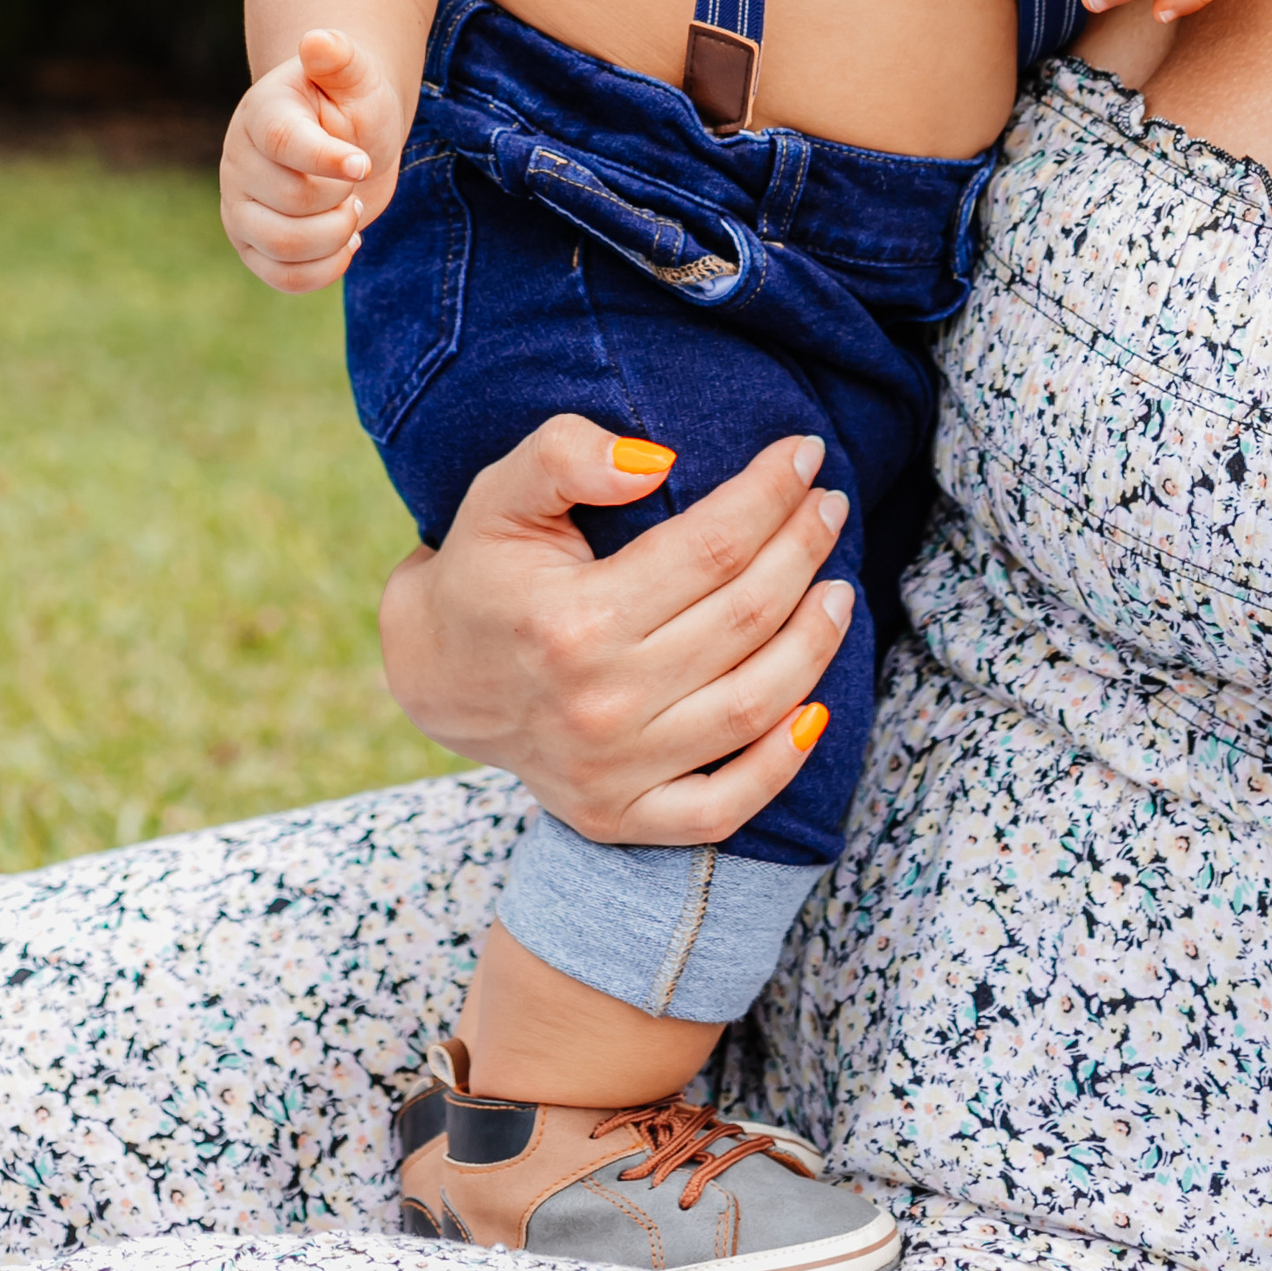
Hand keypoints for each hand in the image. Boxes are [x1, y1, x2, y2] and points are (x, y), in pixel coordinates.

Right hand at [219, 26, 404, 293]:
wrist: (347, 135)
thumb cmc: (351, 100)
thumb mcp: (355, 73)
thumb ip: (339, 57)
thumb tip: (317, 41)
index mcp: (262, 114)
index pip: (283, 142)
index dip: (326, 159)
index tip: (363, 163)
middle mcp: (240, 162)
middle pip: (293, 201)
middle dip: (342, 195)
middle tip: (356, 176)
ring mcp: (240, 208)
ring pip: (285, 246)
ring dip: (336, 235)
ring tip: (350, 209)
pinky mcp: (252, 247)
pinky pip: (284, 278)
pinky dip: (326, 268)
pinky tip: (346, 241)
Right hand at [379, 415, 859, 843]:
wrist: (432, 674)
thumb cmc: (483, 568)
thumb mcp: (502, 491)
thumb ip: (566, 455)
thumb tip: (656, 462)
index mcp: (573, 621)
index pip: (712, 547)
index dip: (771, 493)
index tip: (806, 453)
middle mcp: (598, 704)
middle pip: (744, 617)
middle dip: (804, 549)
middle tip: (832, 505)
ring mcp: (611, 771)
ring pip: (752, 705)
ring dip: (814, 643)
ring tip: (839, 588)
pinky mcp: (617, 817)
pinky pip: (722, 807)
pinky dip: (781, 765)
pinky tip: (818, 710)